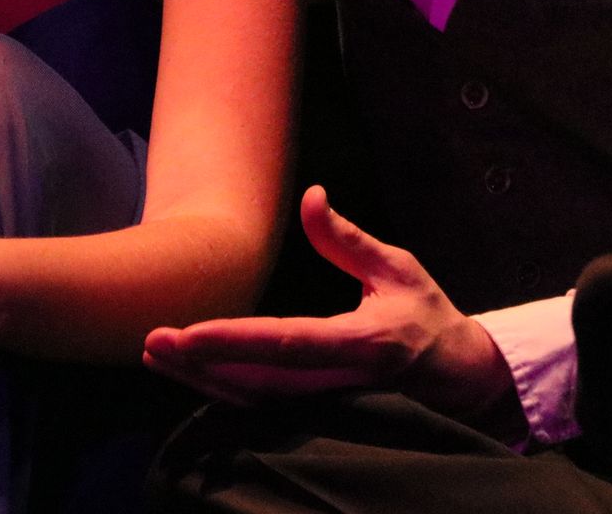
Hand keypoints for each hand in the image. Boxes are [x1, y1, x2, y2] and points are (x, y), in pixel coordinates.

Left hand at [143, 187, 525, 437]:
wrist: (459, 380)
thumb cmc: (427, 317)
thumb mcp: (398, 268)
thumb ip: (348, 239)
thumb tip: (311, 196)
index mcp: (362, 346)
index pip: (287, 344)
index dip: (235, 341)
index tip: (188, 333)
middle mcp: (339, 384)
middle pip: (257, 382)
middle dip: (201, 365)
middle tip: (152, 342)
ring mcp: (327, 407)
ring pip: (253, 401)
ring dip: (202, 380)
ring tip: (156, 355)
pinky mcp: (317, 415)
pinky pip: (261, 406)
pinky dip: (222, 390)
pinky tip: (189, 372)